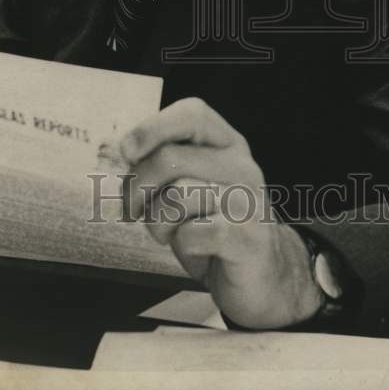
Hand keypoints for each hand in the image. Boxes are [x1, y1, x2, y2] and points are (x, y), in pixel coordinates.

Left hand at [120, 97, 322, 328]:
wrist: (264, 275)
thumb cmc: (213, 224)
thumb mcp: (190, 185)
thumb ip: (165, 163)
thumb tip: (124, 150)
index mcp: (228, 144)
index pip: (192, 113)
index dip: (153, 127)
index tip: (127, 151)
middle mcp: (241, 165)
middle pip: (170, 158)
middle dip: (137, 187)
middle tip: (133, 209)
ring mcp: (248, 201)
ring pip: (176, 197)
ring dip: (157, 221)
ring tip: (168, 232)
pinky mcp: (247, 239)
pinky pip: (193, 233)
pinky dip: (181, 244)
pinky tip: (194, 248)